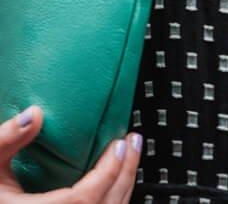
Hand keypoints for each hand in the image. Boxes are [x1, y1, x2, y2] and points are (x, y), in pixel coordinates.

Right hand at [0, 106, 142, 203]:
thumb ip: (8, 140)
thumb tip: (36, 114)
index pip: (84, 199)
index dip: (108, 173)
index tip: (120, 144)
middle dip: (125, 174)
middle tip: (133, 142)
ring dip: (123, 187)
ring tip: (130, 157)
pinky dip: (112, 199)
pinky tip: (115, 181)